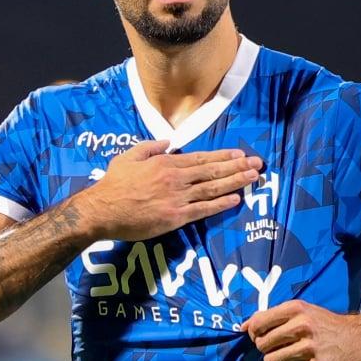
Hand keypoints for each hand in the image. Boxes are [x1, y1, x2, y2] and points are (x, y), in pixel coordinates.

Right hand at [79, 140, 261, 241]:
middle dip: (237, 167)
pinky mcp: (175, 217)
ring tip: (253, 178)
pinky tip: (236, 199)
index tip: (239, 154)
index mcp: (166, 163)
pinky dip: (221, 204)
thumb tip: (168, 143)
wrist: (103, 210)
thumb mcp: (129, 156)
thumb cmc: (114, 184)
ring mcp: (177, 198)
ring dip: (235, 182)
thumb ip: (150, 147)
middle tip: (257, 164)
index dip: (223, 156)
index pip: (201, 158)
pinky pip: (203, 209)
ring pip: (212, 188)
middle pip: (212, 171)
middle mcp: (176, 178)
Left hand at [242, 300, 360, 360]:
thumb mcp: (301, 310)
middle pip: (262, 345)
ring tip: (287, 358)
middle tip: (277, 348)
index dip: (253, 333)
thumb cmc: (323, 323)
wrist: (357, 338)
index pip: (258, 322)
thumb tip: (243, 327)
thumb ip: (273, 316)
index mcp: (295, 309)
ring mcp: (310, 348)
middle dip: (266, 349)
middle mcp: (302, 326)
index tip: (258, 336)